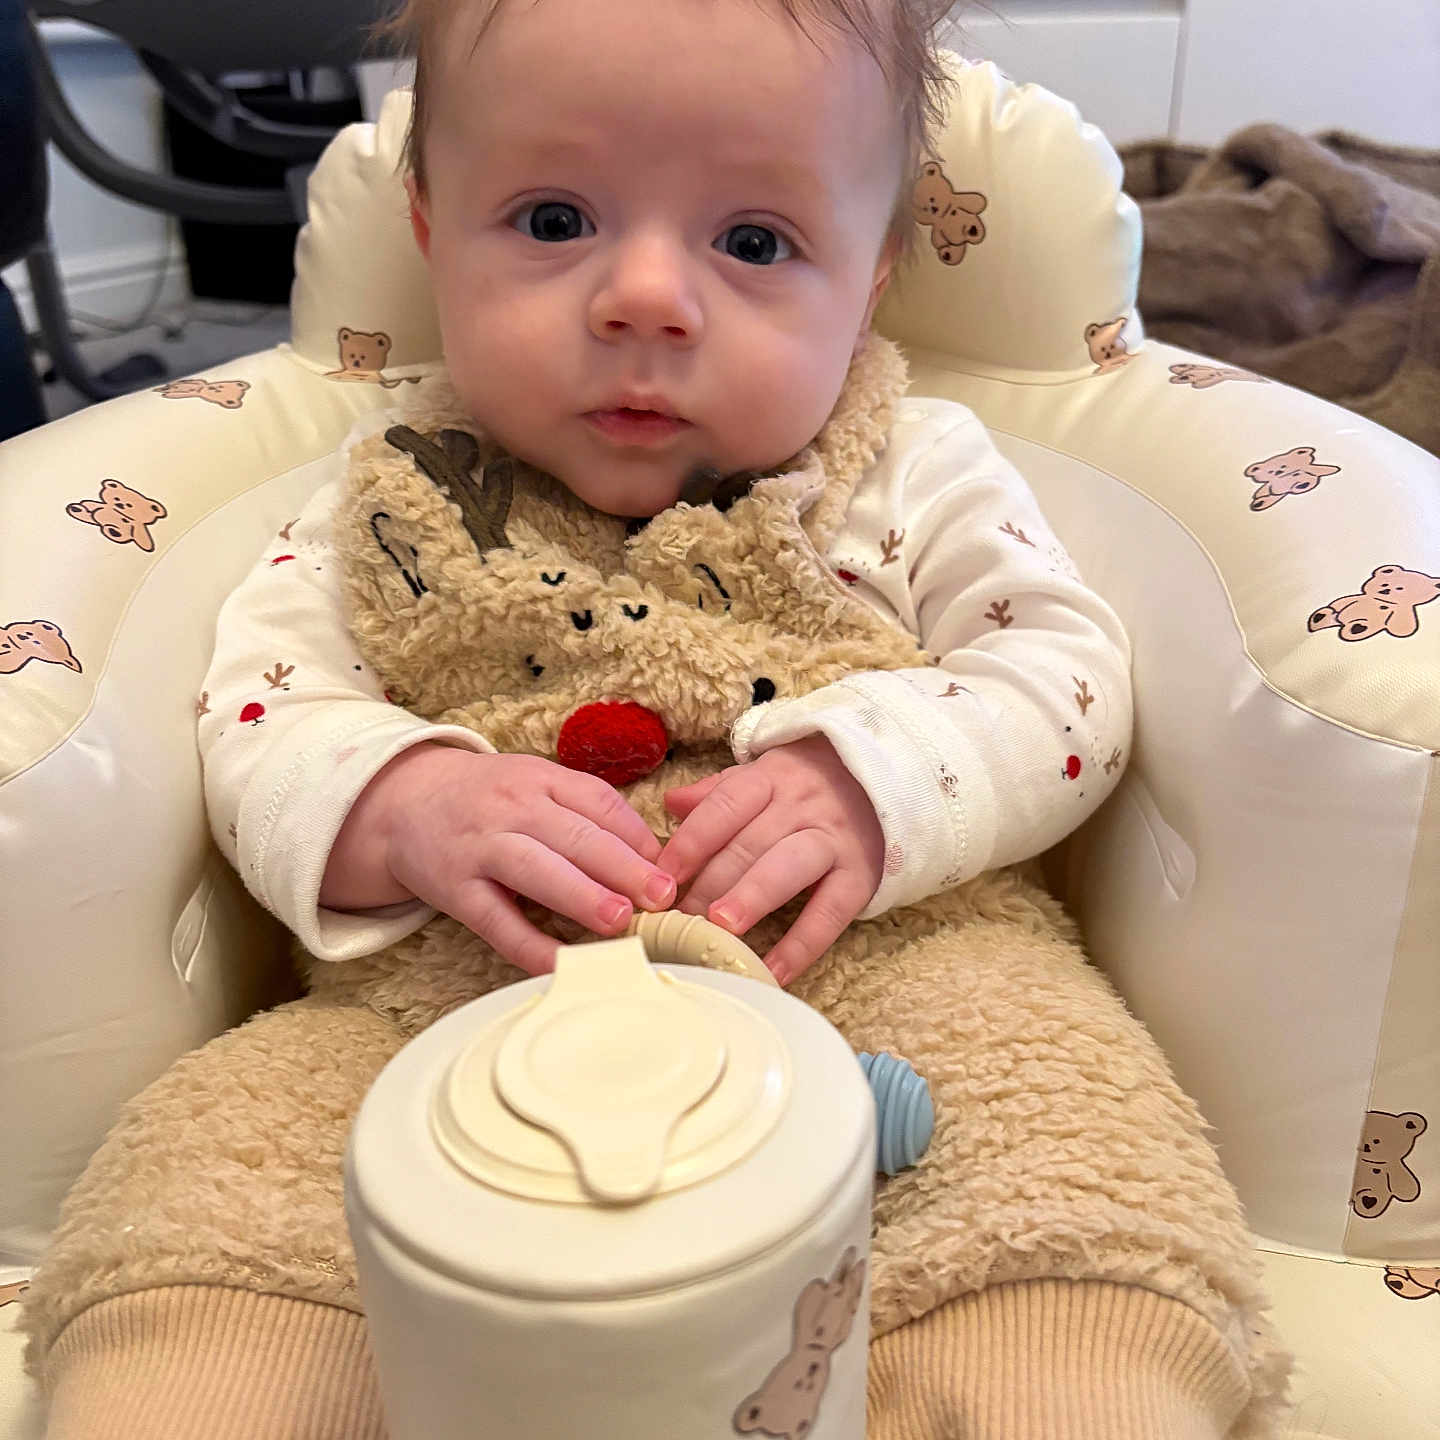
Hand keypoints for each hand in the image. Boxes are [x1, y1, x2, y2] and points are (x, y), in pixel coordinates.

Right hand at [321, 745, 675, 975]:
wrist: (402, 802)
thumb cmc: (489, 800)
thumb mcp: (536, 786)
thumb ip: (587, 813)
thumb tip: (653, 857)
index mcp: (540, 778)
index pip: (599, 802)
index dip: (638, 836)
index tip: (673, 869)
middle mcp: (511, 807)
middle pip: (575, 835)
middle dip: (623, 867)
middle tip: (663, 896)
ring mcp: (480, 847)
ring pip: (536, 870)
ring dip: (581, 895)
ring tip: (621, 920)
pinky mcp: (453, 889)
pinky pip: (495, 921)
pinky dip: (528, 945)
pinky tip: (560, 963)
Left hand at [657, 735, 883, 985]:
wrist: (886, 778)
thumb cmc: (809, 785)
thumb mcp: (765, 776)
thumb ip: (717, 794)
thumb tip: (669, 806)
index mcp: (771, 779)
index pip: (725, 806)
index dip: (692, 840)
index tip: (662, 875)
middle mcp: (801, 806)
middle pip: (750, 843)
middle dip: (709, 882)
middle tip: (677, 918)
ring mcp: (834, 840)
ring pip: (788, 868)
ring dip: (751, 897)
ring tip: (720, 927)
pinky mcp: (861, 876)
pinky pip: (829, 913)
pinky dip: (801, 946)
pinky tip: (772, 973)